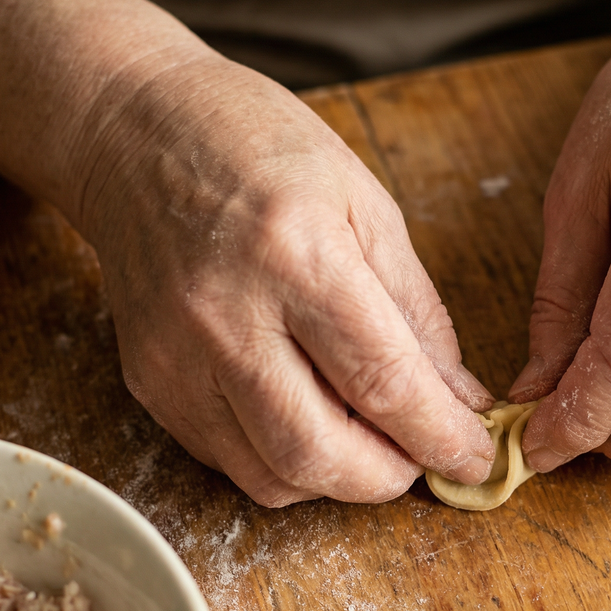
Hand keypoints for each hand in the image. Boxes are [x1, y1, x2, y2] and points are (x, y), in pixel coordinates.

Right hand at [77, 50, 494, 504]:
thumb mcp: (367, 207)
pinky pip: (230, 461)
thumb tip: (460, 400)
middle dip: (389, 477)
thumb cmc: (259, 150)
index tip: (477, 459)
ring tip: (365, 433)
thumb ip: (419, 314)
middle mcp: (227, 316)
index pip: (382, 382)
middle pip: (319, 454)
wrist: (133, 132)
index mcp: (296, 254)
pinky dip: (285, 461)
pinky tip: (307, 414)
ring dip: (338, 478)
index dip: (441, 437)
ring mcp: (177, 358)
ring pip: (272, 476)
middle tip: (421, 455)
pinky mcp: (149, 384)